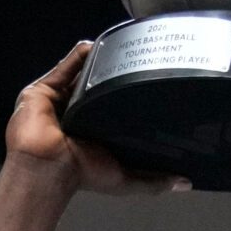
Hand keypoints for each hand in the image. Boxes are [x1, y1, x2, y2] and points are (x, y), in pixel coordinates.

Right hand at [4, 43, 186, 195]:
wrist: (48, 165)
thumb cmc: (82, 173)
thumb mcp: (125, 180)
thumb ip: (153, 182)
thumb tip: (186, 183)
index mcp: (93, 133)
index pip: (115, 111)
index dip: (132, 100)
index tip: (153, 88)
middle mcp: (78, 116)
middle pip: (99, 89)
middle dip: (116, 77)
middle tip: (139, 64)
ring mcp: (61, 101)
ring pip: (83, 75)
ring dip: (99, 63)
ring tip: (121, 50)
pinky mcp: (45, 89)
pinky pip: (65, 67)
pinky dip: (79, 55)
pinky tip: (96, 46)